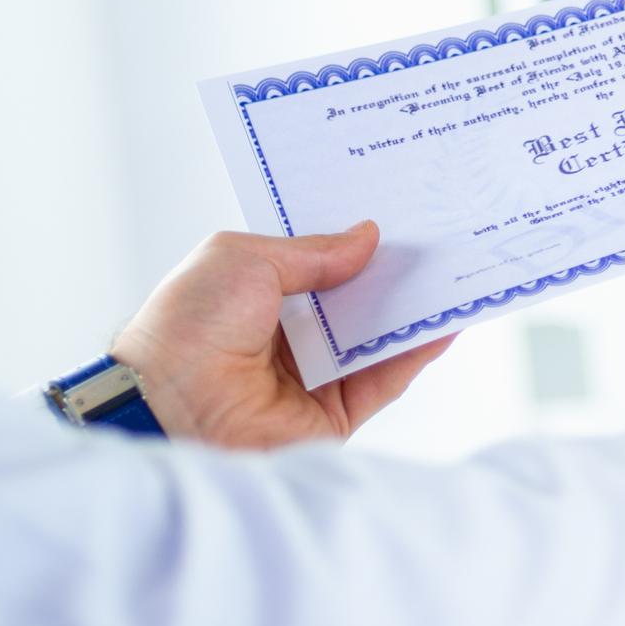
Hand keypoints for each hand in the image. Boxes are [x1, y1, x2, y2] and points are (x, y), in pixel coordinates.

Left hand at [111, 222, 453, 448]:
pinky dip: (418, 351)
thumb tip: (368, 238)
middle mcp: (287, 335)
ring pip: (378, 336)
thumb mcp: (242, 258)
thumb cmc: (186, 328)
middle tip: (439, 236)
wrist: (167, 410)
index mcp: (256, 295)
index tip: (398, 211)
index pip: (320, 262)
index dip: (356, 238)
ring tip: (457, 271)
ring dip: (415, 308)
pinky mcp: (335, 413)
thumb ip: (312, 251)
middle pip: (356, 298)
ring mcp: (314, 376)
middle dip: (394, 270)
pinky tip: (446, 321)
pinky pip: (386, 378)